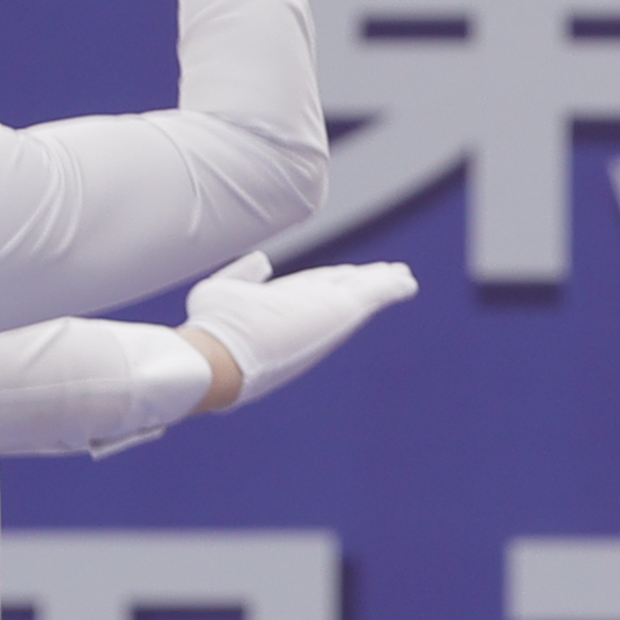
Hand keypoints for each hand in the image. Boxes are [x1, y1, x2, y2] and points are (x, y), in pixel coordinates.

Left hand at [183, 250, 416, 405]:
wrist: (221, 357)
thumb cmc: (211, 330)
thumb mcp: (221, 293)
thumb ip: (241, 277)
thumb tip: (264, 261)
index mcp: (284, 317)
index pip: (311, 295)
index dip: (329, 283)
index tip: (347, 276)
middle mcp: (309, 319)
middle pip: (342, 296)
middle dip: (362, 286)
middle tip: (386, 277)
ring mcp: (327, 317)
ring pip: (360, 296)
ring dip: (381, 285)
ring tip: (402, 277)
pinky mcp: (341, 311)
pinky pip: (372, 295)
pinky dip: (391, 288)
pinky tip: (408, 283)